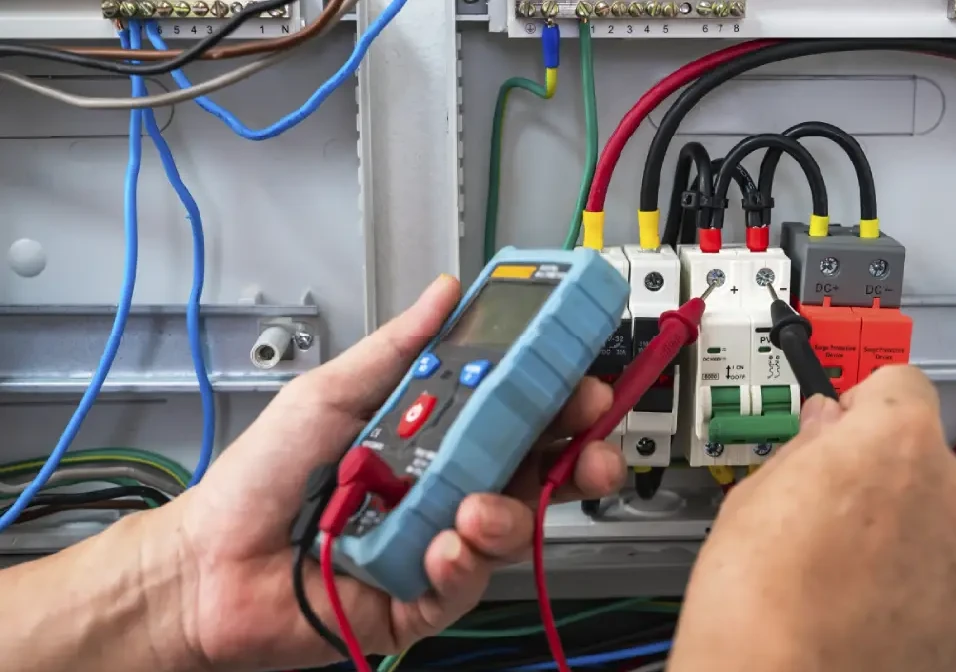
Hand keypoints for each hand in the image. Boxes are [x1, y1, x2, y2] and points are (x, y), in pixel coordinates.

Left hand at [142, 275, 626, 670]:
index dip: (559, 399)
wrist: (207, 563)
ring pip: (509, 531)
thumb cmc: (262, 478)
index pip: (518, 412)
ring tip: (472, 507)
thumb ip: (397, 349)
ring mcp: (436, 543)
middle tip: (586, 452)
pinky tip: (441, 550)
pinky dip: (460, 566)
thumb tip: (446, 294)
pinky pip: (463, 585)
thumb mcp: (331, 393)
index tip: (584, 383)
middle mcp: (446, 487)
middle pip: (537, 474)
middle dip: (577, 461)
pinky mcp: (419, 597)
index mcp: (435, 435)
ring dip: (506, 516)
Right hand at [670, 366, 955, 671]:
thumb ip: (807, 449)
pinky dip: (920, 593)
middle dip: (885, 478)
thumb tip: (823, 432)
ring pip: (941, 525)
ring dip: (905, 538)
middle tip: (831, 514)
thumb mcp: (756, 494)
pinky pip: (952, 584)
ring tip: (845, 576)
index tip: (844, 428)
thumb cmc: (757, 598)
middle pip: (926, 459)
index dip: (864, 406)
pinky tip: (868, 612)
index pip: (902, 384)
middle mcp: (952, 491)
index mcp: (898, 441)